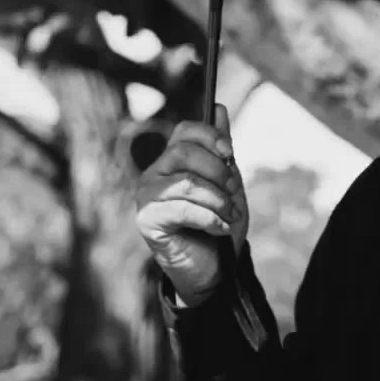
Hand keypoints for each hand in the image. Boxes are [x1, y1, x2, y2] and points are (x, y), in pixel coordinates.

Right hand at [135, 104, 248, 304]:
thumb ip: (222, 151)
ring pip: (186, 182)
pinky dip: (210, 218)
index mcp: (171, 161)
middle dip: (218, 172)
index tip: (231, 154)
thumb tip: (219, 108)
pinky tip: (219, 228)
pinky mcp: (147, 220)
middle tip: (233, 192)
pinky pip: (183, 208)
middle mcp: (153, 174)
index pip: (184, 131)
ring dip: (218, 200)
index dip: (211, 136)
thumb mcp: (227, 185)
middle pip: (184, 153)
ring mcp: (146, 197)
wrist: (215, 271)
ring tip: (229, 216)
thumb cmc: (217, 227)